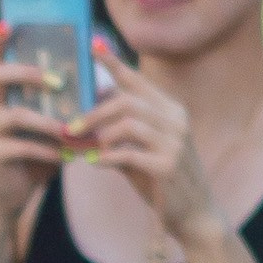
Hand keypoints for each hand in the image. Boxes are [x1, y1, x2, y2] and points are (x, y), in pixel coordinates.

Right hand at [0, 24, 72, 227]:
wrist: (15, 192)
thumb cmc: (38, 151)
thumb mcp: (53, 122)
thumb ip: (69, 102)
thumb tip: (104, 80)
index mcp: (2, 93)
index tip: (8, 23)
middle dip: (29, 73)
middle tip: (58, 80)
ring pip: (15, 115)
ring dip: (47, 121)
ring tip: (70, 130)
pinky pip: (21, 146)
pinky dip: (47, 151)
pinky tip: (66, 156)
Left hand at [71, 43, 217, 245]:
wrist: (194, 215)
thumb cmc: (163, 182)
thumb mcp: (140, 153)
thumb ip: (118, 136)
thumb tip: (84, 124)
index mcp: (171, 110)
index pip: (138, 81)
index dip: (114, 64)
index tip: (93, 48)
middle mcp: (176, 120)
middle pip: (127, 101)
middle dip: (93, 112)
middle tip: (69, 127)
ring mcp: (175, 142)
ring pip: (127, 124)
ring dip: (97, 135)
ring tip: (80, 146)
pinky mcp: (167, 166)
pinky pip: (129, 154)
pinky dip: (107, 157)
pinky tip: (94, 164)